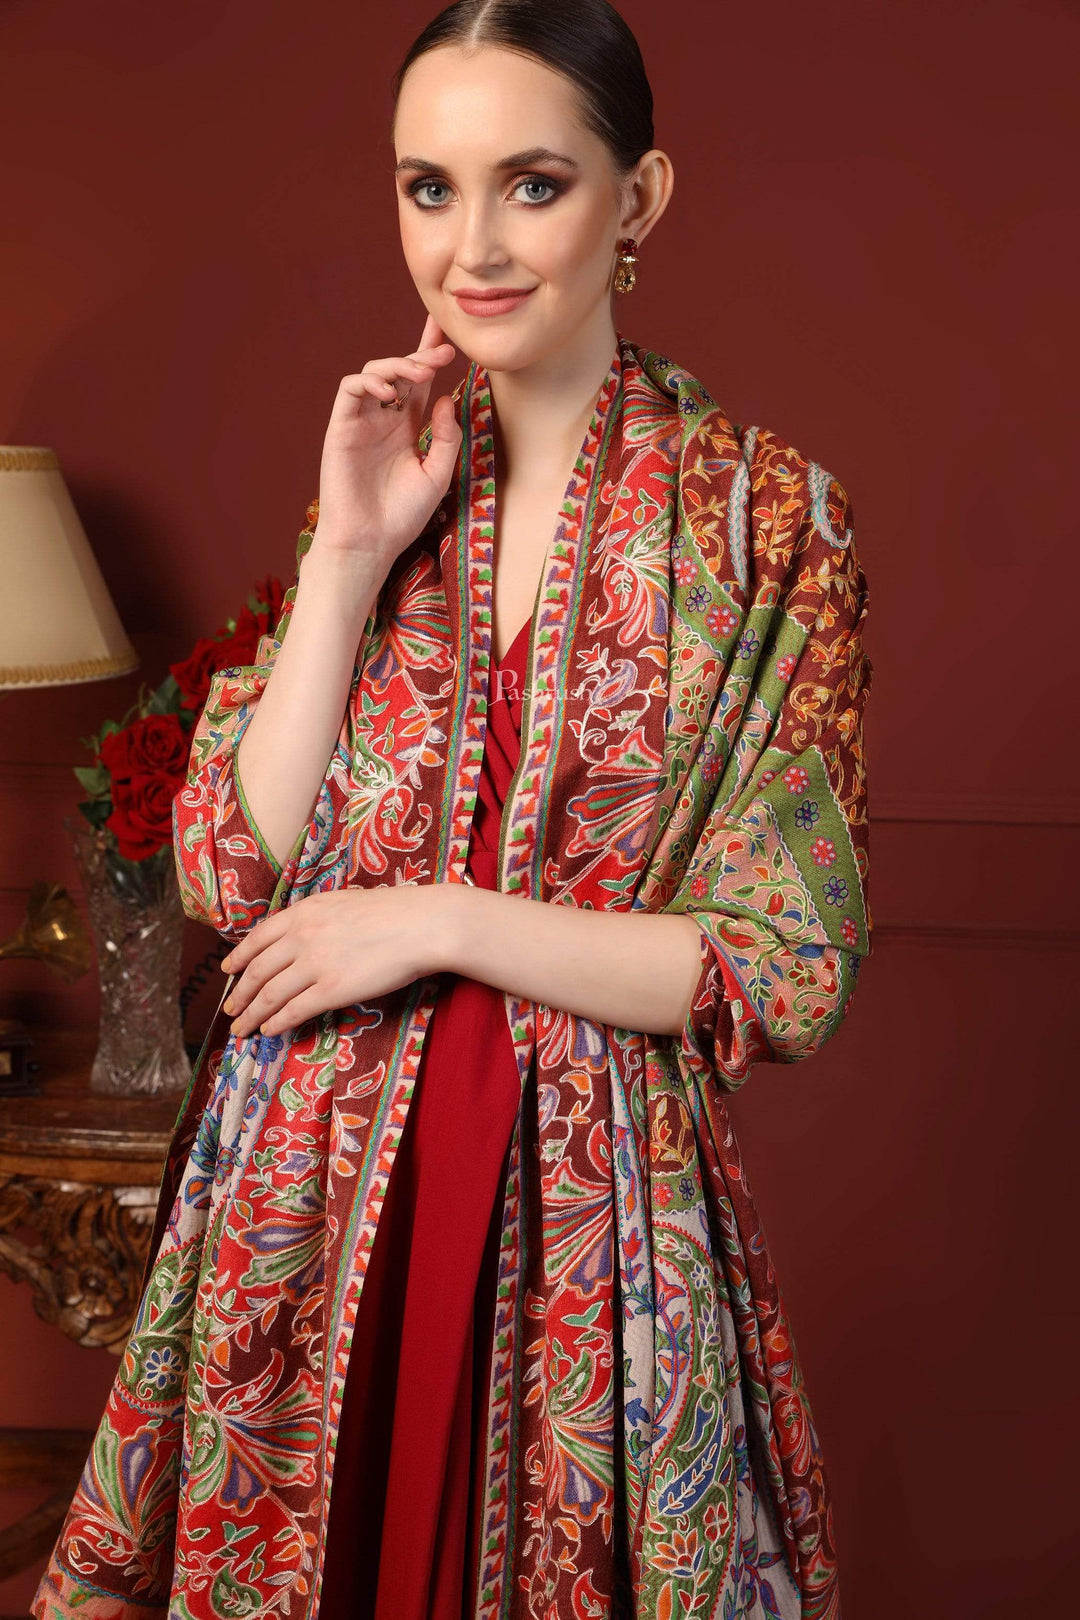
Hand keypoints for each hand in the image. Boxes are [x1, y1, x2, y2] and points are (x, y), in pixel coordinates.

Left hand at [219, 882, 462, 1040]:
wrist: (422, 925)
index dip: (239, 957)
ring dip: (252, 1015)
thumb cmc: (393, 912)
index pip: (258, 938)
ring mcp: (315, 964)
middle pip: (258, 971)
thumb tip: (301, 936)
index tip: (228, 970)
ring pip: (270, 995)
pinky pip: (295, 1010)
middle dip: (240, 993)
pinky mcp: (332, 990)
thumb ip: (316, 918)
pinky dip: (277, 1023)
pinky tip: (271, 1031)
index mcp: (304, 912)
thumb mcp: (343, 903)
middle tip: (230, 1009)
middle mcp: (302, 936)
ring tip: (243, 1029)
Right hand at [313, 311, 462, 561]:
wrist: (369, 542)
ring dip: (398, 366)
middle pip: (399, 371)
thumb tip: (447, 397)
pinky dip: (369, 383)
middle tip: (443, 353)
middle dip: (421, 356)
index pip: (419, 383)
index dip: (431, 356)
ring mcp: (361, 422)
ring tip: (420, 374)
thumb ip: (446, 437)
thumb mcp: (437, 474)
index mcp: (406, 428)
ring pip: (373, 373)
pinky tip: (390, 396)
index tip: (451, 339)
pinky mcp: (341, 428)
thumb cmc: (402, 515)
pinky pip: (349, 390)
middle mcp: (383, 419)